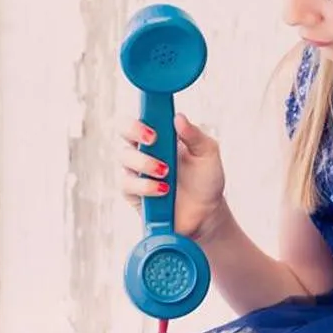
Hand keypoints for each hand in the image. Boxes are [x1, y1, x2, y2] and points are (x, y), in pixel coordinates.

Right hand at [120, 111, 225, 241]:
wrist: (206, 214)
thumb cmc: (206, 180)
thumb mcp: (208, 154)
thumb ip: (195, 135)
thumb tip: (178, 117)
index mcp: (161, 136)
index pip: (140, 118)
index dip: (139, 119)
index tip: (153, 130)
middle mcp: (144, 150)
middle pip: (123, 133)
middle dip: (135, 133)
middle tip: (153, 141)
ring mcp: (137, 171)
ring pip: (124, 158)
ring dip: (144, 163)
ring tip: (165, 172)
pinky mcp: (133, 193)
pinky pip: (127, 185)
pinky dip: (145, 186)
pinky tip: (162, 190)